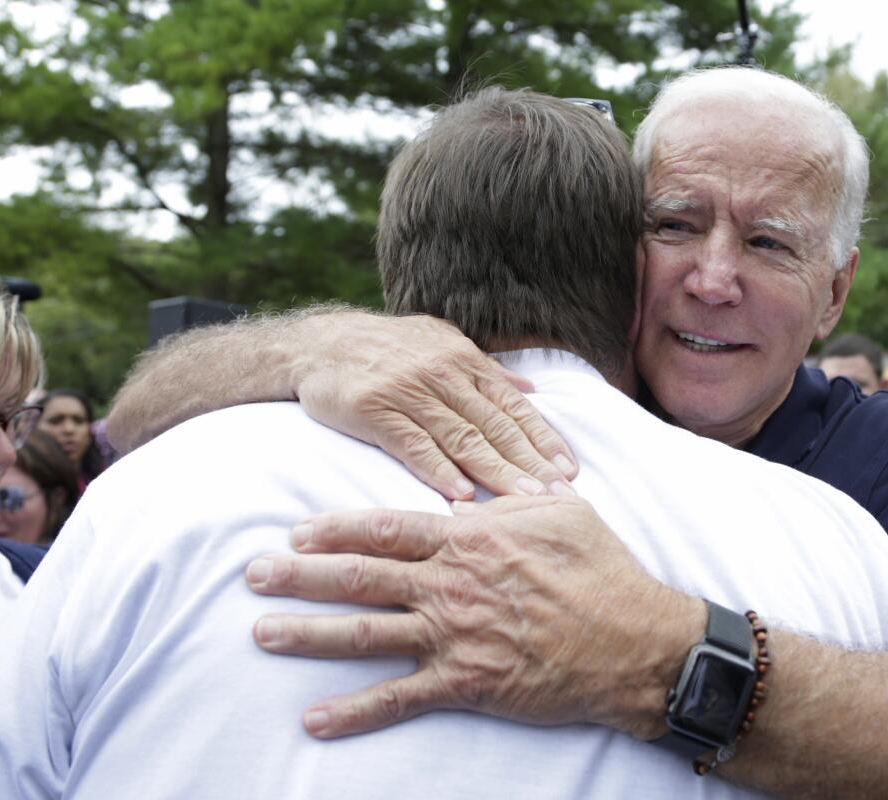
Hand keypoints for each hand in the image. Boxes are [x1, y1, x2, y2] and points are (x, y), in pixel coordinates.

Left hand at [244, 496, 703, 739]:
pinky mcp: (466, 682)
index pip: (387, 528)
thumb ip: (507, 502)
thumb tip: (470, 499)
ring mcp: (454, 635)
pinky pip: (399, 699)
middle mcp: (450, 584)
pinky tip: (315, 719)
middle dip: (300, 576)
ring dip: (308, 634)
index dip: (336, 529)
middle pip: (360, 577)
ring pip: (365, 634)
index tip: (297, 532)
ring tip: (261, 633)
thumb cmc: (601, 569)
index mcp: (469, 539)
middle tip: (252, 575)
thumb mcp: (559, 512)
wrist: (633, 640)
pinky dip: (355, 712)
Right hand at [289, 312, 576, 498]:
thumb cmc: (386, 348)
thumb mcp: (440, 343)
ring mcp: (409, 392)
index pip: (513, 406)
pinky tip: (461, 493)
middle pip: (494, 425)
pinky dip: (438, 469)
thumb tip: (529, 390)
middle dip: (530, 462)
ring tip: (522, 500)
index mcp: (464, 362)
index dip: (543, 438)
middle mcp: (443, 375)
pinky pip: (413, 444)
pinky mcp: (375, 410)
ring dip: (495, 471)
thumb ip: (485, 369)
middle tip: (557, 495)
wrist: (318, 342)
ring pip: (461, 437)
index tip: (569, 469)